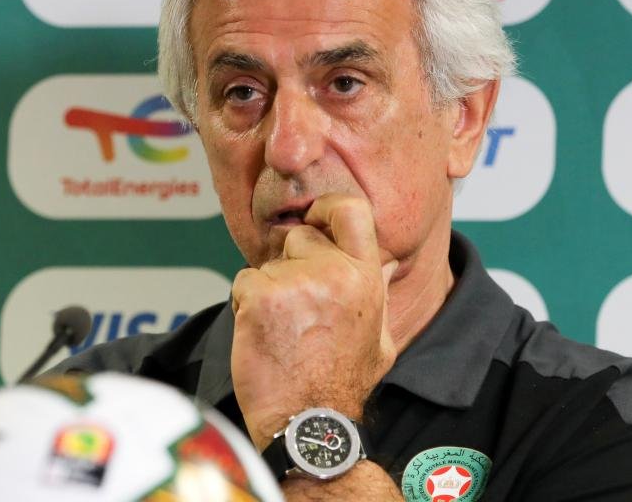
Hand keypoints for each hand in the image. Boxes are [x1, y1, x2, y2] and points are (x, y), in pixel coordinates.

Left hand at [229, 193, 397, 448]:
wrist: (309, 424)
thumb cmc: (342, 385)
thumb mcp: (380, 336)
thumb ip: (379, 291)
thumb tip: (388, 260)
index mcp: (366, 278)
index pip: (351, 209)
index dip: (326, 208)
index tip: (314, 221)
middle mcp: (335, 273)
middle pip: (298, 238)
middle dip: (290, 265)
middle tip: (296, 311)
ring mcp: (297, 283)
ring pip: (267, 264)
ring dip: (267, 291)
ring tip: (282, 331)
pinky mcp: (261, 298)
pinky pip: (244, 282)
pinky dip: (245, 306)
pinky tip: (262, 336)